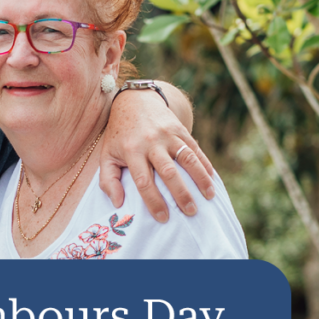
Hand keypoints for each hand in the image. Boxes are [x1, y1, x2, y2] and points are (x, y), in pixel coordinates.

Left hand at [99, 84, 214, 222]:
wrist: (134, 101)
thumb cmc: (119, 136)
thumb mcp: (106, 155)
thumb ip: (108, 180)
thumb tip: (118, 203)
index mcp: (131, 151)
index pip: (144, 181)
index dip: (154, 201)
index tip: (163, 218)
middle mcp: (150, 142)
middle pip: (168, 172)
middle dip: (181, 194)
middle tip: (189, 212)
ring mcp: (167, 135)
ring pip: (187, 159)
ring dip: (200, 179)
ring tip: (208, 197)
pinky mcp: (180, 130)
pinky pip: (195, 149)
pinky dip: (205, 164)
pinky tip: (211, 179)